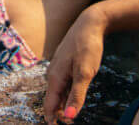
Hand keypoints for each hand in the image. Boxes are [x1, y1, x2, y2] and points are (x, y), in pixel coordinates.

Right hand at [43, 5, 108, 122]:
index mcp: (55, 77)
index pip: (49, 105)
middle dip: (58, 114)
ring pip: (58, 93)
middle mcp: (53, 74)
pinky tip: (73, 98)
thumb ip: (77, 95)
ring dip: (63, 105)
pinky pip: (62, 84)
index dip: (53, 119)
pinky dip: (66, 94)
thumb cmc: (87, 46)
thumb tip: (70, 116)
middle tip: (69, 124)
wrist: (89, 24)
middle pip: (52, 100)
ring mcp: (57, 69)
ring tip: (71, 116)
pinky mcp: (64, 65)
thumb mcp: (85, 73)